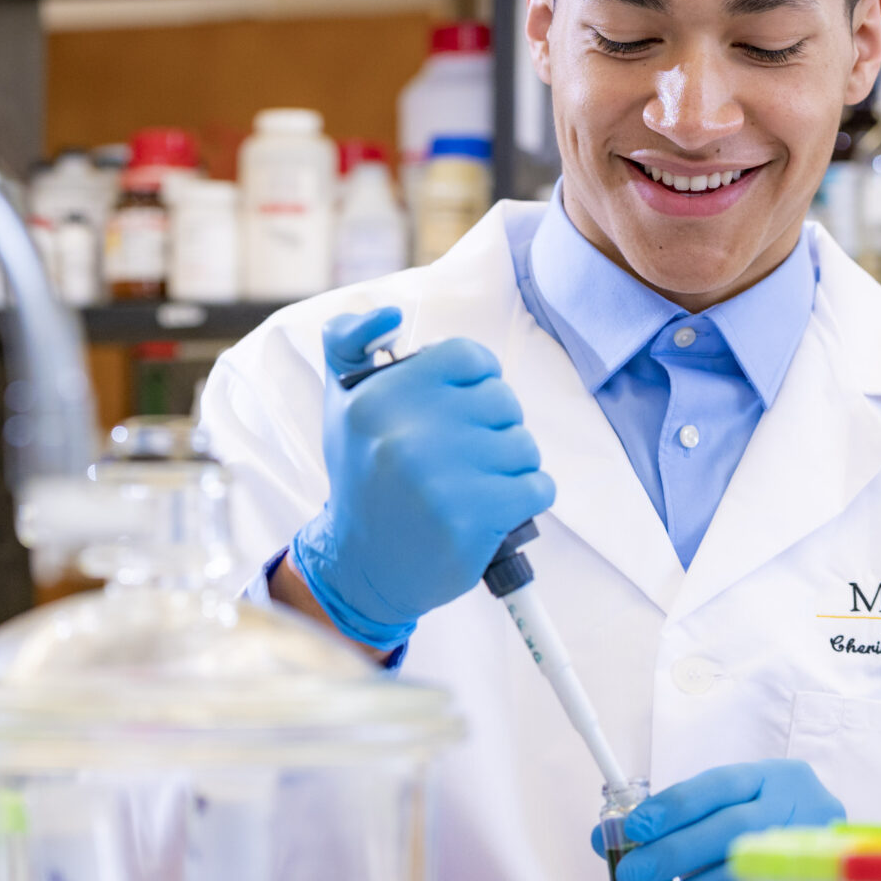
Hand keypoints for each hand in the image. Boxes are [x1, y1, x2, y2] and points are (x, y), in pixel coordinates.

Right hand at [291, 307, 555, 648]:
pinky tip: (491, 510)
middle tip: (459, 458)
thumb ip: (350, 342)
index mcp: (378, 397)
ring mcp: (440, 480)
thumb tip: (388, 313)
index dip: (477, 381)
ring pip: (524, 446)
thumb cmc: (362, 477)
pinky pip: (538, 487)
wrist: (362, 567)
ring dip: (510, 467)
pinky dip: (526, 499)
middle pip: (503, 402)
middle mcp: (405, 434)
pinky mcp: (471, 521)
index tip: (459, 409)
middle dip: (493, 428)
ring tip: (472, 485)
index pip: (469, 358)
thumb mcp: (341, 402)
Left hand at [591, 760, 845, 880]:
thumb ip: (670, 830)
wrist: (842, 876)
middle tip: (632, 873)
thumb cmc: (768, 842)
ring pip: (750, 862)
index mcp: (774, 778)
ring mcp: (820, 846)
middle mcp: (803, 803)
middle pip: (732, 824)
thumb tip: (600, 840)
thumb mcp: (721, 824)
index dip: (675, 804)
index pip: (720, 783)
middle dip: (675, 850)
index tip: (634, 828)